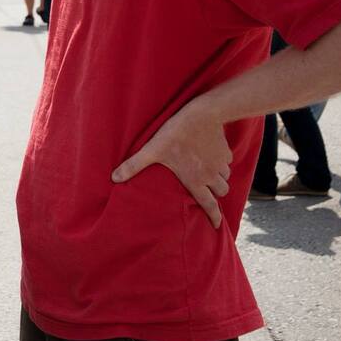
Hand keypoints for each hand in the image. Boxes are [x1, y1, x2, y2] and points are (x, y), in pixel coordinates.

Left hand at [111, 101, 232, 228]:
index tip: (216, 226)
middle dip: (215, 195)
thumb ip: (134, 165)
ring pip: (225, 178)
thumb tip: (114, 178)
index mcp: (195, 180)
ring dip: (218, 179)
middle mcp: (211, 175)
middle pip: (220, 192)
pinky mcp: (225, 152)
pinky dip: (220, 163)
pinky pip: (226, 162)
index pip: (209, 205)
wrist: (202, 114)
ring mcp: (220, 164)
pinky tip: (210, 156)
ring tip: (207, 174)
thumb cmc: (175, 133)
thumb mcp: (152, 150)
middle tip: (207, 193)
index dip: (213, 218)